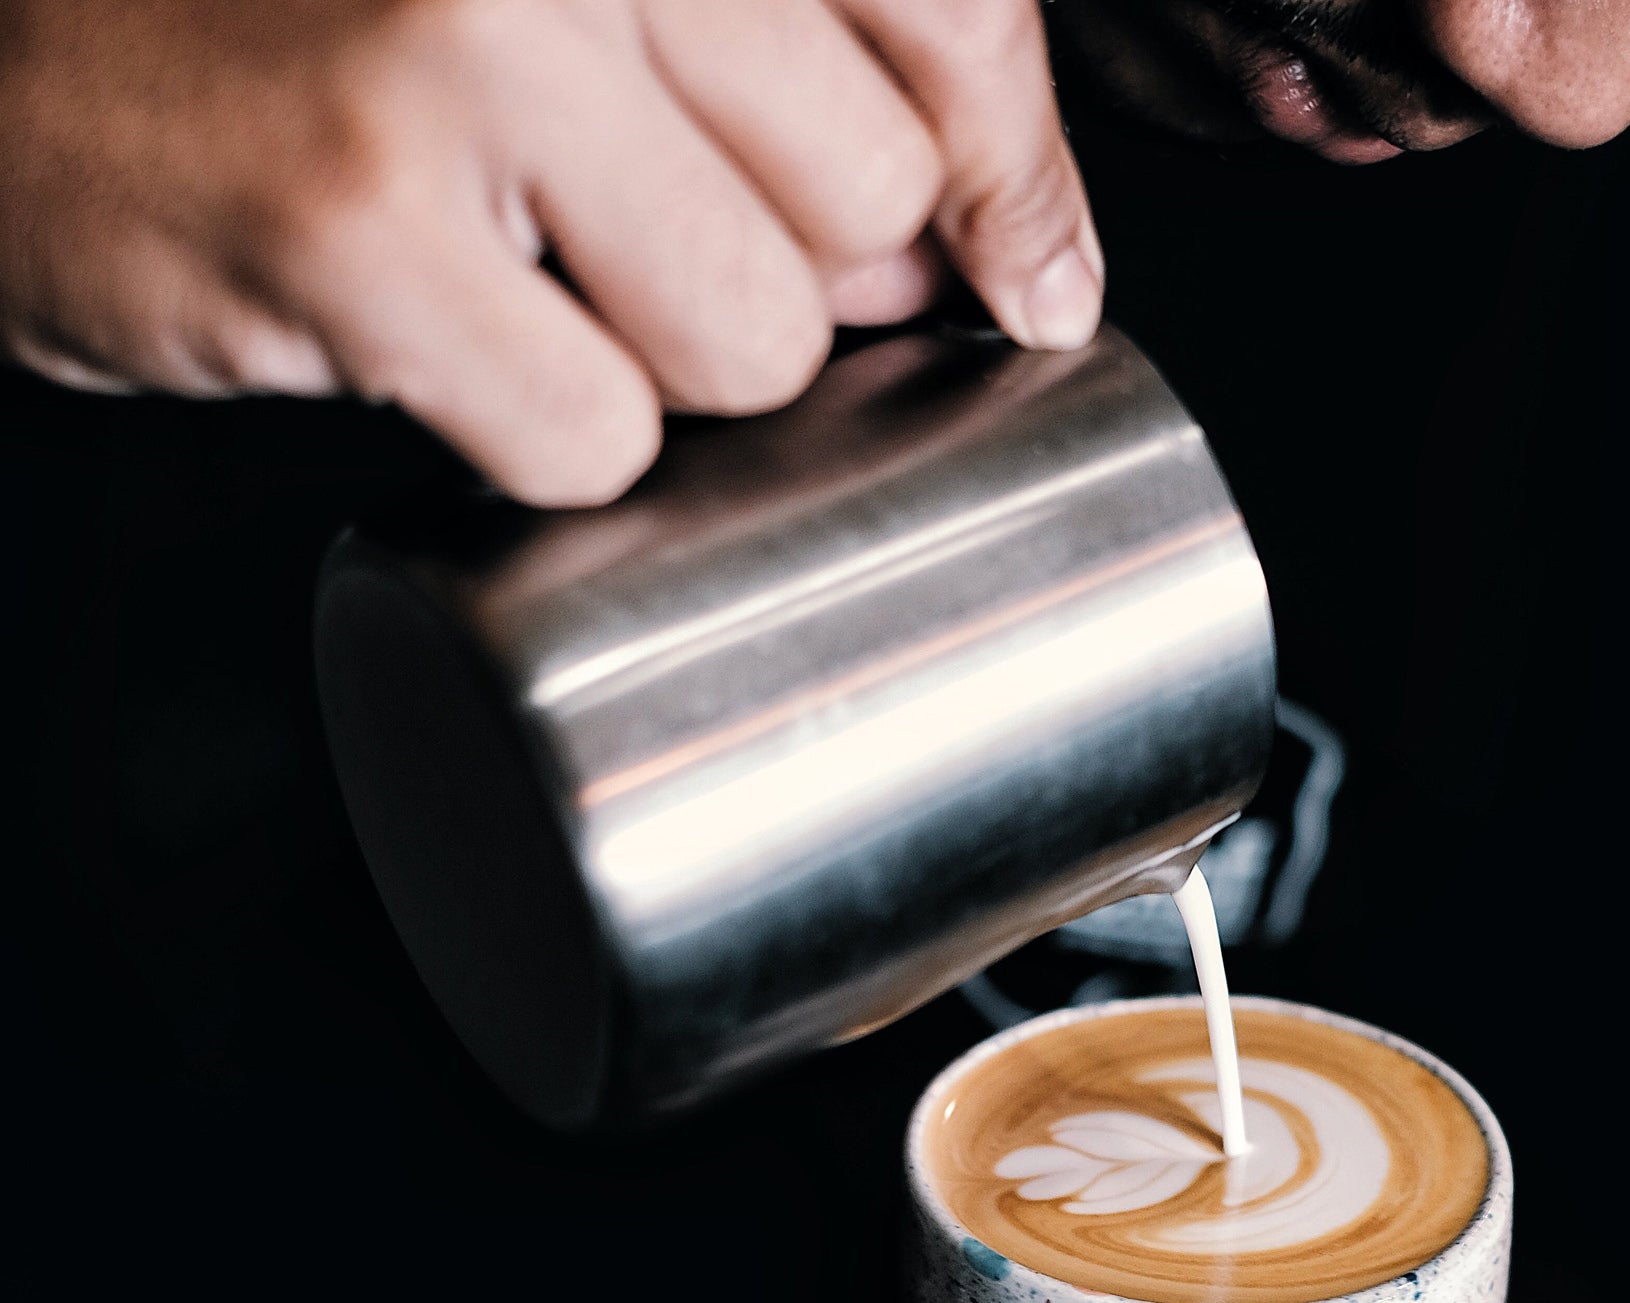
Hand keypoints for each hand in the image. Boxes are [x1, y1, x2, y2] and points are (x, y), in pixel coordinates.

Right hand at [0, 0, 1101, 504]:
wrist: (9, 34)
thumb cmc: (305, 14)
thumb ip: (779, 78)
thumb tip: (981, 254)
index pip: (946, 2)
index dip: (1013, 163)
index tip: (1031, 276)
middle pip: (868, 201)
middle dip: (786, 268)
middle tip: (631, 238)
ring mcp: (467, 44)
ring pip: (753, 337)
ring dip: (655, 357)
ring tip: (506, 267)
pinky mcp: (365, 221)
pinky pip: (596, 436)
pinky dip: (533, 435)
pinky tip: (429, 334)